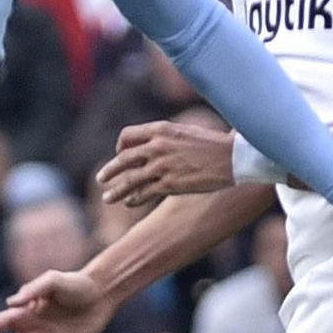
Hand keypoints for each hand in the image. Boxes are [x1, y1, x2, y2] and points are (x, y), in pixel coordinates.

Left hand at [98, 119, 233, 210]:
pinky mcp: (170, 184)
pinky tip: (129, 204)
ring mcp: (162, 166)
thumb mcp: (186, 131)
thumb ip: (167, 137)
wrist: (232, 157)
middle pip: (123, 158)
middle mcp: (157, 146)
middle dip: (110, 170)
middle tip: (101, 178)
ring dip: (116, 190)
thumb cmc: (214, 144)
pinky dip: (134, 199)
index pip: (128, 136)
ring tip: (107, 198)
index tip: (119, 153)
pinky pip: (144, 193)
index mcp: (161, 129)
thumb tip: (158, 143)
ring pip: (130, 179)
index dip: (120, 146)